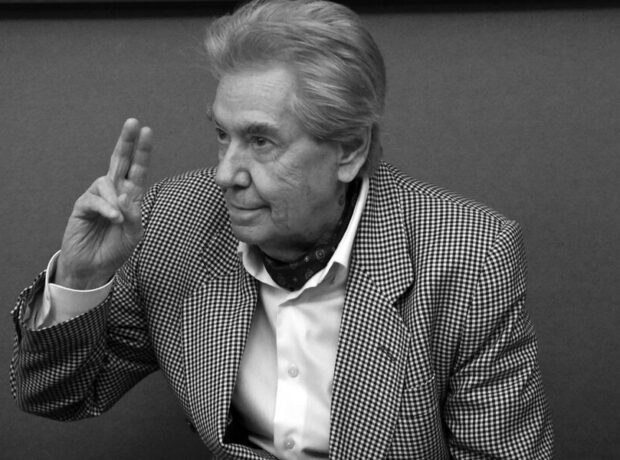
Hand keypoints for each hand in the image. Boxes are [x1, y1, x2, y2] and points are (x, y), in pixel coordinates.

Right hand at [55, 119, 152, 288]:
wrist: (94, 267)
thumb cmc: (115, 249)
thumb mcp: (134, 234)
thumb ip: (135, 215)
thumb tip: (126, 196)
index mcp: (130, 196)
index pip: (137, 169)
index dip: (142, 151)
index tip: (147, 131)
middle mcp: (114, 192)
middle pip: (120, 161)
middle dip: (127, 142)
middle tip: (133, 123)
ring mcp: (98, 197)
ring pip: (107, 181)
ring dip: (115, 198)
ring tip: (117, 219)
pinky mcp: (83, 206)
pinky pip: (94, 199)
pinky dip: (106, 208)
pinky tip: (112, 218)